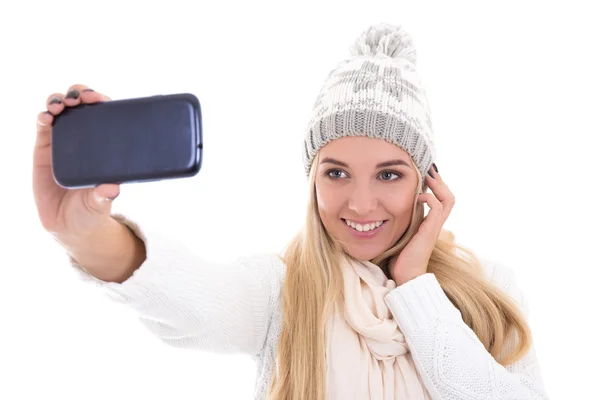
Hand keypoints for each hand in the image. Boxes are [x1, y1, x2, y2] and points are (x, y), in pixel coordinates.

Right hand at [33, 84, 119, 237]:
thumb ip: (104, 196)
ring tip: (61, 105)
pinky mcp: (44, 148)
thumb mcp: (99, 203)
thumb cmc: (91, 210)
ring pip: (60, 110)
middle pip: (81, 105)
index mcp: (103, 146)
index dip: (101, 102)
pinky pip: (43, 126)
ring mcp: (63, 142)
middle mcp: (85, 139)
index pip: (104, 115)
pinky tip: (46, 117)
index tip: (100, 100)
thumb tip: (112, 188)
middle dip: (80, 94)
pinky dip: (43, 116)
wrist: (68, 225)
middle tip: (81, 99)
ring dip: (59, 100)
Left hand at [390, 164, 454, 285]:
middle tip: (429, 169)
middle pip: (449, 197)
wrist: (406, 276)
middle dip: (440, 181)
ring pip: (448, 200)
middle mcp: (436, 224)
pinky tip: (419, 196)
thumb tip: (385, 209)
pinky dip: (430, 198)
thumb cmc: (401, 258)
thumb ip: (401, 222)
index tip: (426, 174)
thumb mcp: (401, 234)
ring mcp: (435, 227)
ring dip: (439, 185)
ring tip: (428, 176)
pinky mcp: (430, 231)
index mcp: (430, 223)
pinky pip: (437, 208)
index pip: (442, 200)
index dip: (437, 186)